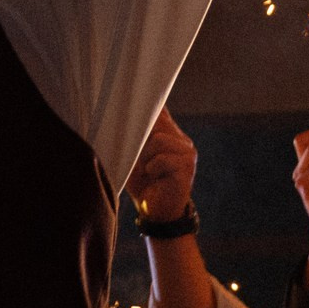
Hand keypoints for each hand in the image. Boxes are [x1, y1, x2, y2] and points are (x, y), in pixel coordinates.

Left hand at [127, 109, 198, 223]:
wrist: (157, 212)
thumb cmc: (143, 183)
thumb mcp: (133, 157)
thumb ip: (133, 137)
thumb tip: (121, 116)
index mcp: (169, 134)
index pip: (161, 110)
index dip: (148, 104)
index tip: (132, 95)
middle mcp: (181, 139)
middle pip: (156, 122)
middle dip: (141, 140)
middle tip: (140, 160)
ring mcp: (187, 152)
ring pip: (159, 140)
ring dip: (146, 158)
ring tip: (149, 171)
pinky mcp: (187, 166)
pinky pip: (162, 159)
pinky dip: (153, 169)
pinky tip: (156, 177)